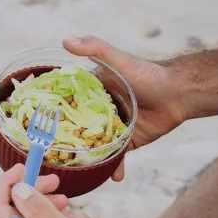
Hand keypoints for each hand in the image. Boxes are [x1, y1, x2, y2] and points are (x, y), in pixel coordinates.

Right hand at [63, 36, 187, 180]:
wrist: (177, 94)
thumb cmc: (148, 74)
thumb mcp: (119, 60)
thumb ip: (96, 48)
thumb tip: (66, 40)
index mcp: (94, 93)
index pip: (69, 105)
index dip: (55, 115)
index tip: (39, 127)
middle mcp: (100, 112)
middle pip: (79, 130)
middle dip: (68, 144)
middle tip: (55, 159)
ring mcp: (113, 129)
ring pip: (95, 147)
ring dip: (89, 161)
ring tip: (79, 173)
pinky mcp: (127, 142)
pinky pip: (116, 158)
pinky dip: (114, 168)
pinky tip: (113, 178)